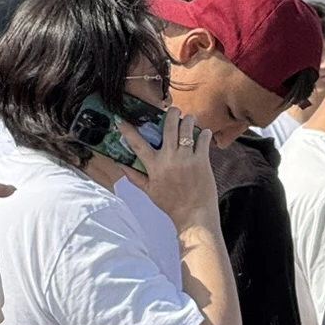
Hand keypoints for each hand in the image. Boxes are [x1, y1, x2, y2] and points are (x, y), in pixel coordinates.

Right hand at [121, 108, 215, 227]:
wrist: (194, 215)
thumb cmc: (171, 204)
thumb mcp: (149, 191)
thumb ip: (134, 176)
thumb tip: (121, 165)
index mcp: (154, 166)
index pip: (137, 144)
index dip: (128, 130)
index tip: (121, 120)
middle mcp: (169, 159)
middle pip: (168, 127)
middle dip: (171, 113)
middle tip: (173, 109)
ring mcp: (187, 158)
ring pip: (186, 129)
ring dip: (188, 119)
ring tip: (189, 118)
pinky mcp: (202, 161)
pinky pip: (203, 140)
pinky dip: (204, 133)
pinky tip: (203, 133)